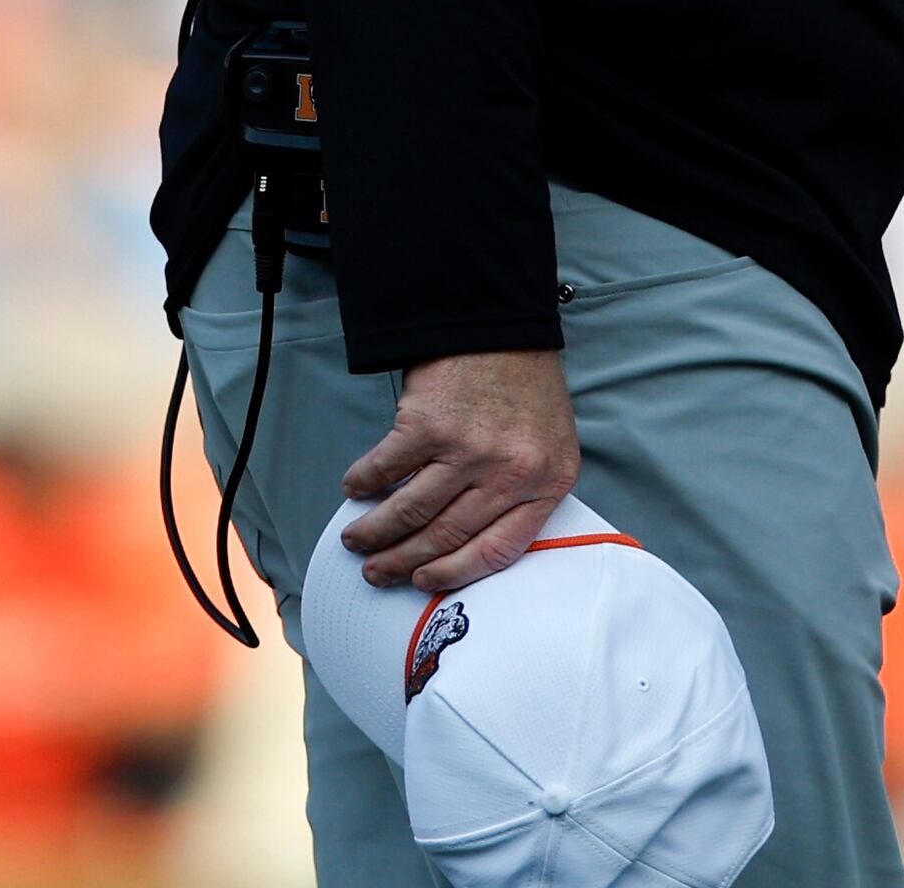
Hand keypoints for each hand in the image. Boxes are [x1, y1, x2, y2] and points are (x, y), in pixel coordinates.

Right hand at [339, 348, 577, 591]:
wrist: (501, 322)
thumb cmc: (524, 387)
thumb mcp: (547, 445)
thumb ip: (520, 493)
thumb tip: (461, 545)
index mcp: (548, 482)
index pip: (498, 550)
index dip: (453, 573)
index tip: (424, 582)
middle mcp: (512, 471)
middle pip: (445, 536)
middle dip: (402, 561)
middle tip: (377, 570)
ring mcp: (470, 449)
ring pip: (409, 512)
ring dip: (375, 532)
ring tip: (357, 538)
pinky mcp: (429, 424)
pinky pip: (384, 470)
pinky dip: (363, 483)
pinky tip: (355, 489)